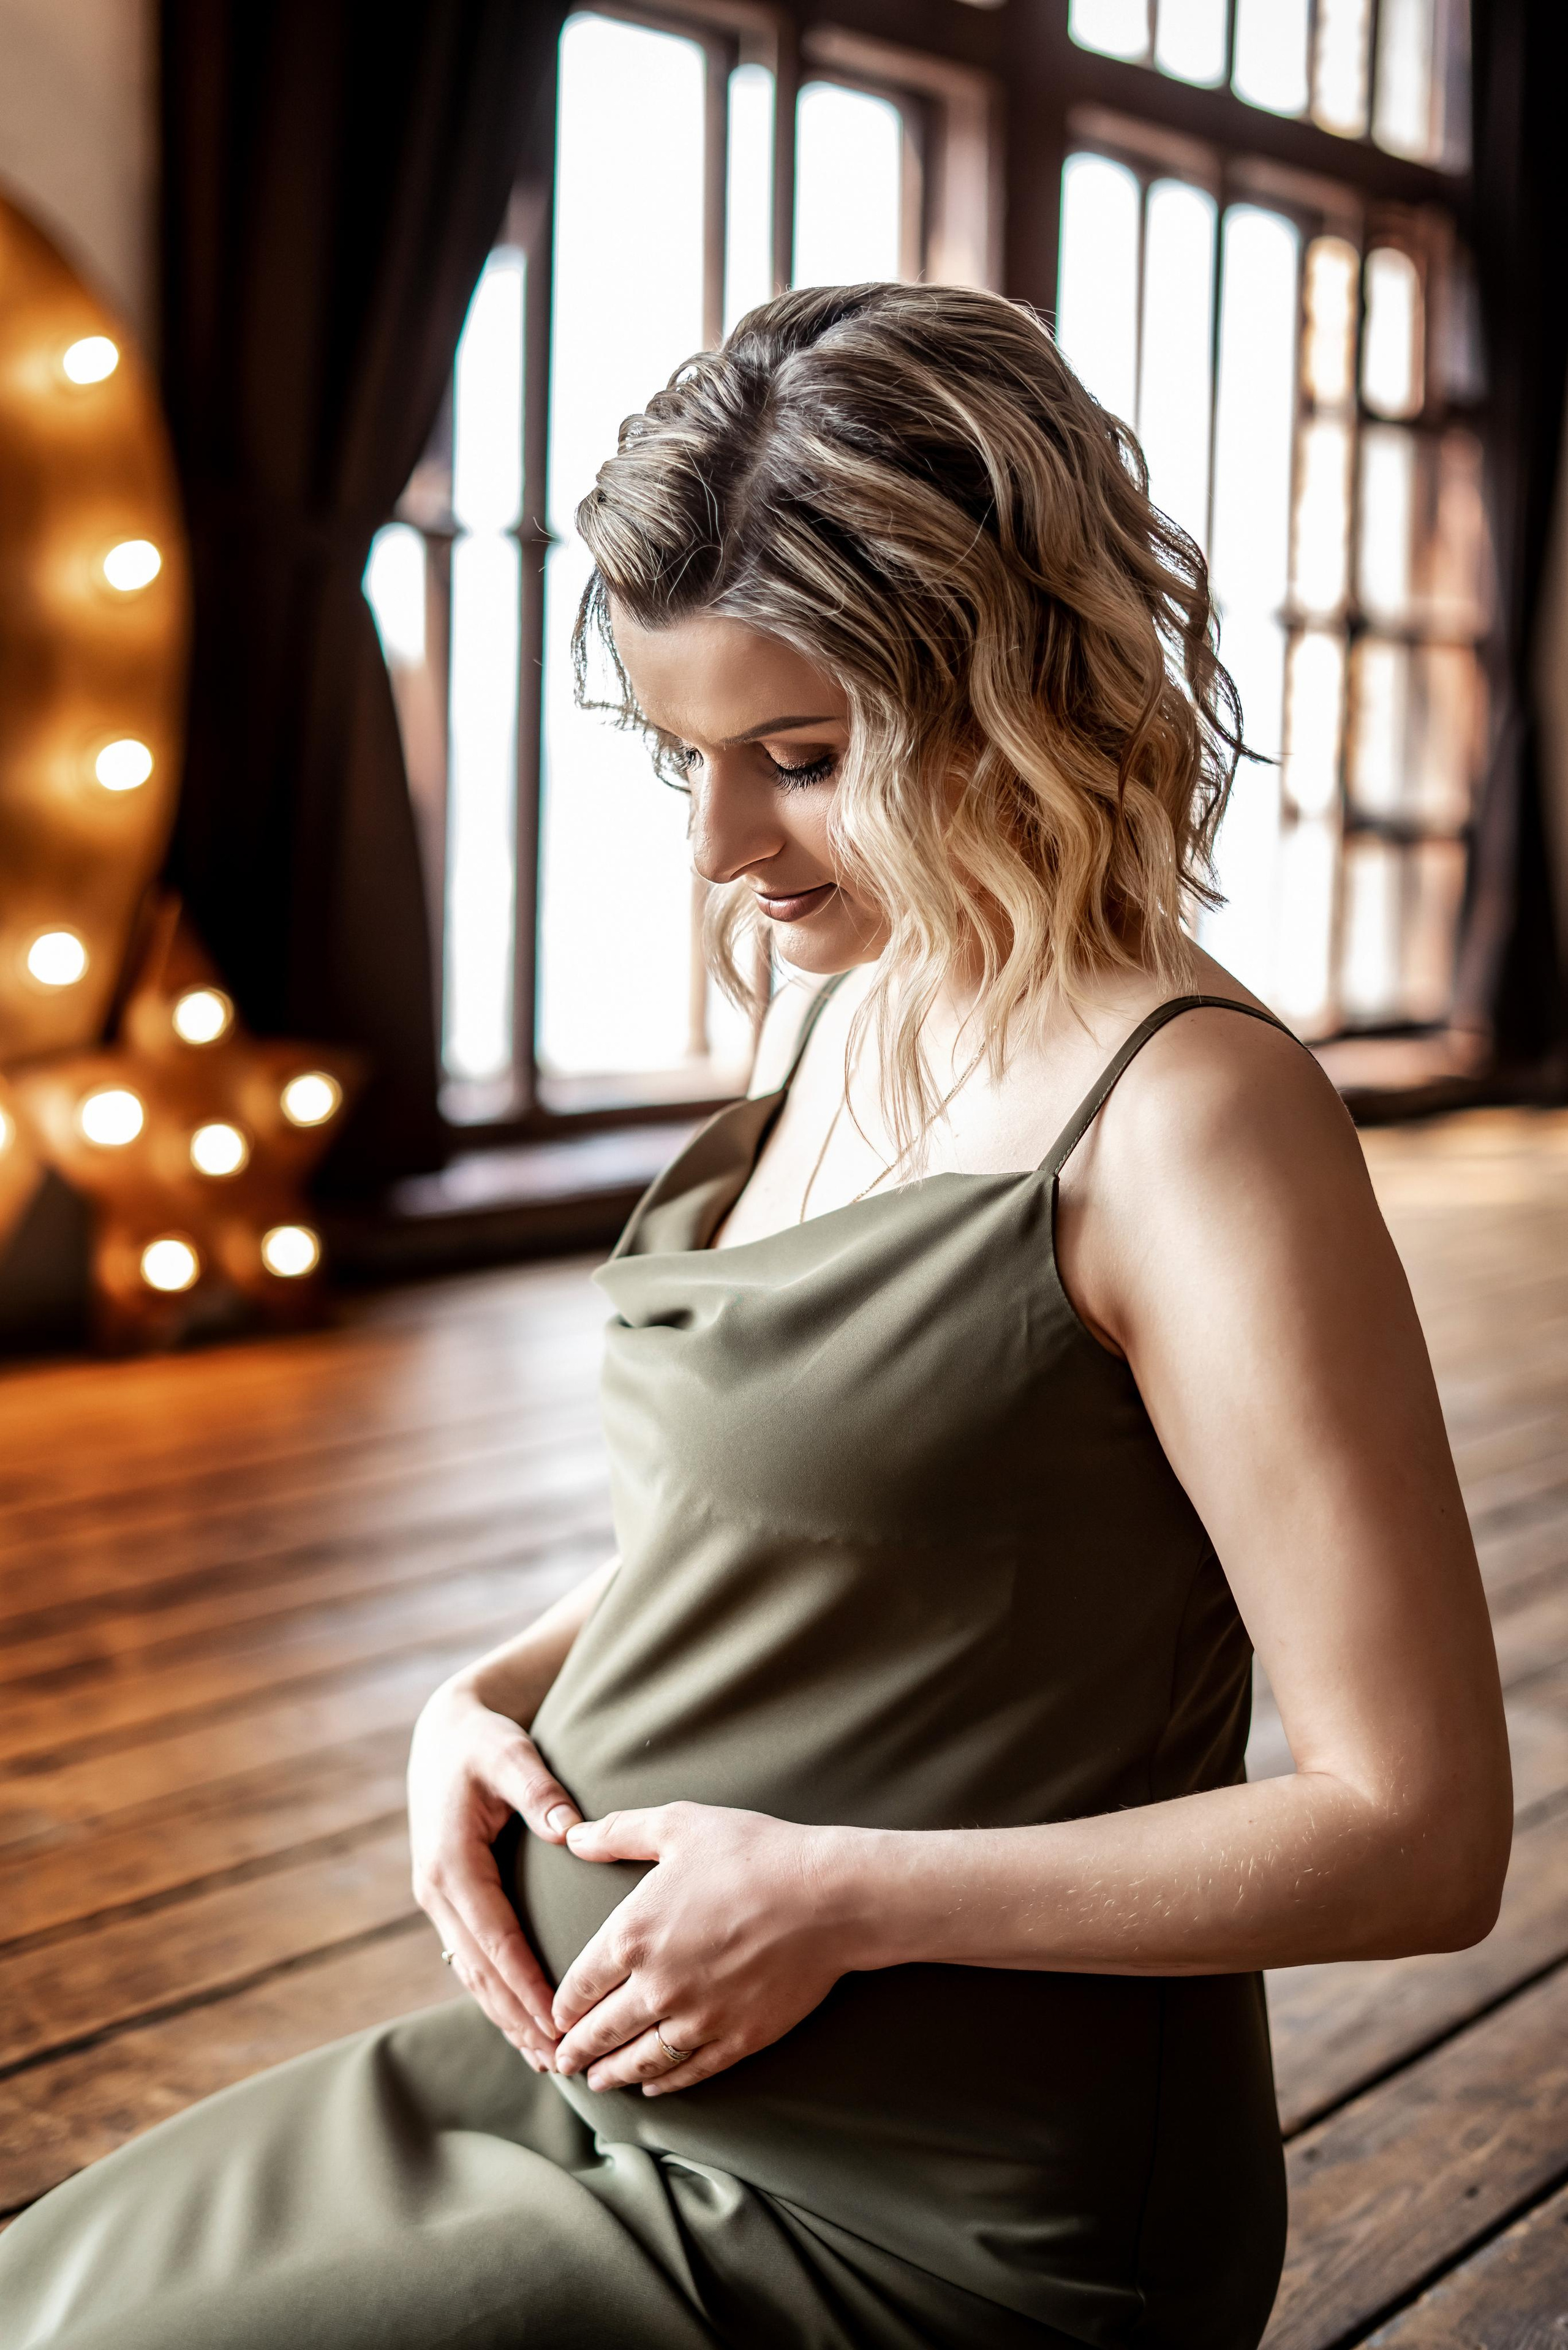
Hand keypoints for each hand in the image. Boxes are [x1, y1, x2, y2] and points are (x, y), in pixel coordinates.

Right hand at [407, 1674, 581, 2068]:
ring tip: (545, 2059)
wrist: (444, 1731)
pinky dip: (494, 1994)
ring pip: (472, 1974)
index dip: (527, 1984)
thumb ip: (537, 1788)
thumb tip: (568, 1830)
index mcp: (452, 1864)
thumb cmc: (482, 1741)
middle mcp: (437, 1891)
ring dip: (505, 2017)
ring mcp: (437, 1899)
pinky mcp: (447, 1900)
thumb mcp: (508, 1753)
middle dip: (518, 2018)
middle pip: (481, 1970)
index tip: (559, 2021)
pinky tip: (519, 2023)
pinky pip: (470, 1959)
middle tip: (562, 2061)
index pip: (496, 1938)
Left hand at [551, 1802, 863, 2094]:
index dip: (561, 2007)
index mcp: (632, 1935)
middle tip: (563, 2064)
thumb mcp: (678, 1825)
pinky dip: (665, 2083)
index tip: (554, 2018)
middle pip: (602, 2032)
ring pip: (640, 2061)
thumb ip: (618, 1833)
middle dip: (577, 2051)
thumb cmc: (753, 1853)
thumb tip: (570, 1835)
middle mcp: (656, 1987)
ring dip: (613, 2075)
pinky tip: (654, 2085)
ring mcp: (697, 2019)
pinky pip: (688, 2071)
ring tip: (599, 2081)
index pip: (579, 1986)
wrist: (826, 1897)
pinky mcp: (736, 2039)